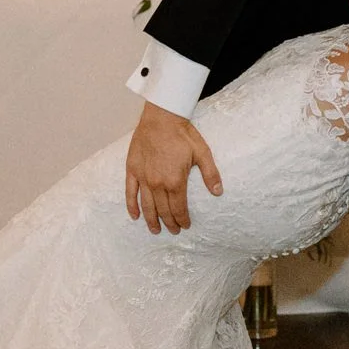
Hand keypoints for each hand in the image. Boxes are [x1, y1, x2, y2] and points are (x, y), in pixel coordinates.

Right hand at [124, 102, 221, 233]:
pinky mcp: (133, 170)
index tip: (185, 226)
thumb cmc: (183, 134)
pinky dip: (132, 206)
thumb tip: (218, 192)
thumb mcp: (202, 152)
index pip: (179, 208)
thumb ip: (210, 174)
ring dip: (151, 220)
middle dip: (170, 223)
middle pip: (163, 210)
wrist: (161, 117)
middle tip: (174, 231)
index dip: (183, 220)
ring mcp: (144, 177)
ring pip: (147, 206)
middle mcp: (158, 183)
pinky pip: (130, 192)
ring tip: (156, 230)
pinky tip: (134, 216)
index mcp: (175, 181)